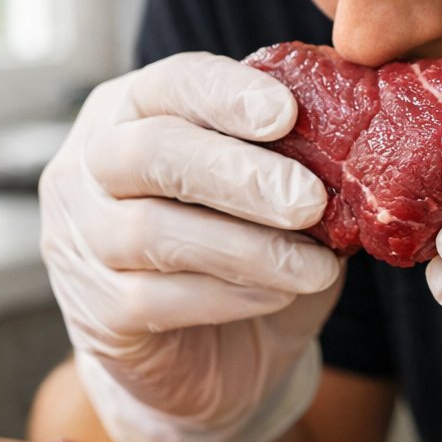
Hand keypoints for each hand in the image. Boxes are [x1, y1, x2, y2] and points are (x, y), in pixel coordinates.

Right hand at [40, 52, 342, 441]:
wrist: (213, 356)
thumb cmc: (246, 250)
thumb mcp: (274, 192)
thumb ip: (298, 151)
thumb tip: (359, 116)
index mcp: (130, 113)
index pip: (168, 84)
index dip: (225, 94)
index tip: (287, 113)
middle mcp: (88, 169)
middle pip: (151, 152)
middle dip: (239, 174)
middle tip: (310, 201)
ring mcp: (82, 243)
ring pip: (153, 232)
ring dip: (249, 247)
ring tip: (316, 265)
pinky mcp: (98, 312)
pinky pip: (160, 298)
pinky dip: (230, 295)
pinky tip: (280, 295)